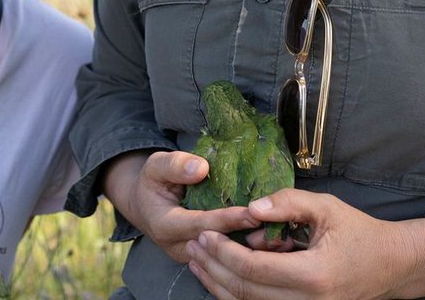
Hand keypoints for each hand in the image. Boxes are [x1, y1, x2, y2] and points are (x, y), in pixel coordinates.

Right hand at [102, 150, 259, 263]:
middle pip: (217, 245)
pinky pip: (226, 256)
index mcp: (166, 225)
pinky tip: (270, 239)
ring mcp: (192, 256)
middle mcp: (179, 246)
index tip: (251, 213)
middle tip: (274, 227)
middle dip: (245, 236)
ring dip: (250, 245)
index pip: (201, 224)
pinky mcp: (203, 258)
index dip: (226, 219)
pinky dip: (247, 248)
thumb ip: (176, 165)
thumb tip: (202, 168)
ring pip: (224, 255)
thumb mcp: (157, 166)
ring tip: (278, 235)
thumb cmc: (153, 182)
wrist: (145, 204)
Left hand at [184, 188, 424, 299]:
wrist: (389, 266)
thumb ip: (288, 203)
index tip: (204, 232)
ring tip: (197, 261)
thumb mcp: (326, 208)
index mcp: (313, 275)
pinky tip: (218, 277)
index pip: (254, 269)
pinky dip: (235, 295)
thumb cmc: (358, 232)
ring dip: (217, 285)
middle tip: (192, 246)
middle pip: (244, 292)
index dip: (224, 252)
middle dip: (213, 268)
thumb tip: (250, 208)